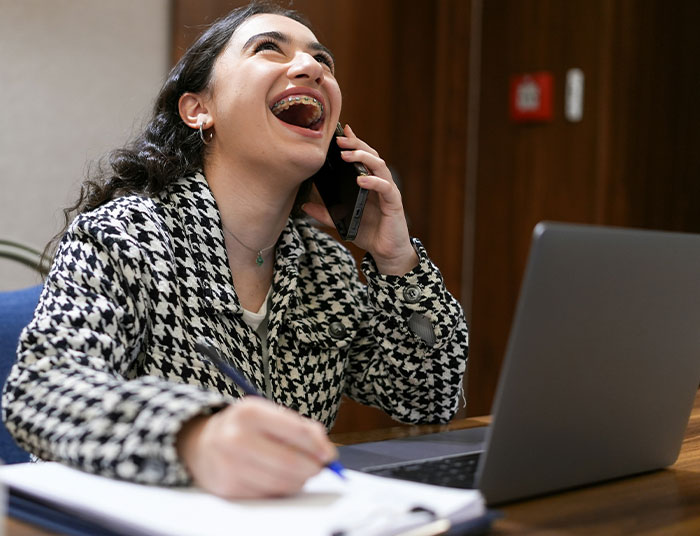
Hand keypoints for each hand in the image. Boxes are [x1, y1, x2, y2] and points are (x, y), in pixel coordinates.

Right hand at [176, 397, 337, 498]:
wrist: (202, 443)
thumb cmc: (244, 427)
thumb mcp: (269, 415)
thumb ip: (301, 428)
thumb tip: (326, 452)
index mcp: (249, 412)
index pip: (296, 431)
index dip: (318, 446)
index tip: (329, 454)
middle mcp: (236, 437)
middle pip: (291, 462)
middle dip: (312, 467)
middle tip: (318, 467)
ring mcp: (230, 464)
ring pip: (282, 482)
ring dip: (298, 480)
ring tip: (298, 472)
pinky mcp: (228, 488)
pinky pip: (268, 495)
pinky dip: (280, 489)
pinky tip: (277, 478)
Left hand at [303, 124, 417, 275]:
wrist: (386, 252)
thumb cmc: (368, 232)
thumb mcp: (342, 221)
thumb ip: (325, 212)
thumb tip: (304, 205)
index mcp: (369, 182)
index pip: (362, 156)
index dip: (354, 142)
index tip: (341, 130)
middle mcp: (380, 182)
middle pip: (371, 155)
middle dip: (356, 144)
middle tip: (340, 139)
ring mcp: (388, 191)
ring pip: (379, 166)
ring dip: (364, 158)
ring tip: (347, 155)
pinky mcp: (394, 203)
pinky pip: (386, 188)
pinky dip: (373, 182)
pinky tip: (361, 179)